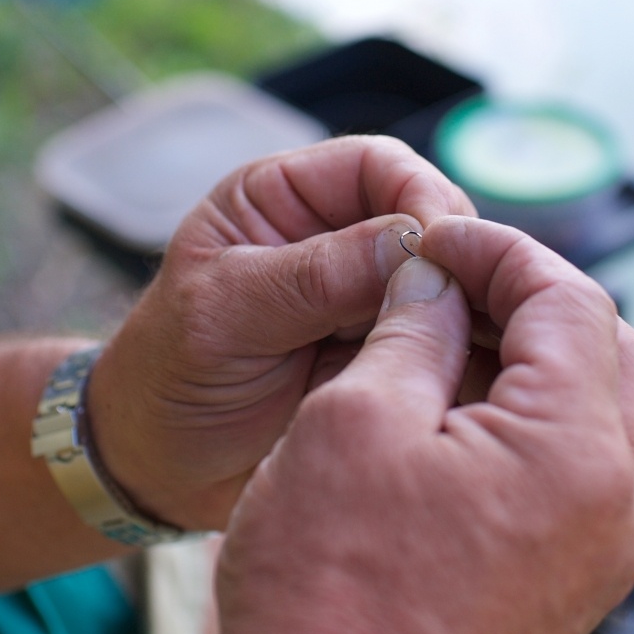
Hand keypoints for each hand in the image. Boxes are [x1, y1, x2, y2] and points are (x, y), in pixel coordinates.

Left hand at [87, 135, 475, 531]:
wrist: (160, 467)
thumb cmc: (167, 376)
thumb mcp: (223, 314)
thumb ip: (312, 276)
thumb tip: (414, 243)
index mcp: (285, 198)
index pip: (380, 165)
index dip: (420, 197)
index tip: (439, 253)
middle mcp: (338, 238)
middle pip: (433, 220)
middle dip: (454, 259)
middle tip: (466, 310)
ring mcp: (369, 299)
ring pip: (450, 283)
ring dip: (466, 311)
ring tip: (473, 348)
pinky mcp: (390, 354)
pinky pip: (445, 341)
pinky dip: (460, 356)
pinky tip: (460, 381)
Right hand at [171, 216, 633, 633]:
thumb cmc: (325, 595)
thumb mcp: (353, 419)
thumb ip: (414, 327)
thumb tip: (438, 278)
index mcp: (576, 452)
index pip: (575, 299)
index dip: (501, 249)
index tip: (437, 238)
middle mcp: (614, 507)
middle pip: (614, 353)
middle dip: (537, 301)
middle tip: (449, 284)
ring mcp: (598, 559)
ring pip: (599, 417)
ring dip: (535, 363)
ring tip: (437, 346)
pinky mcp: (565, 593)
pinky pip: (573, 478)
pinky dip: (527, 428)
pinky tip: (448, 419)